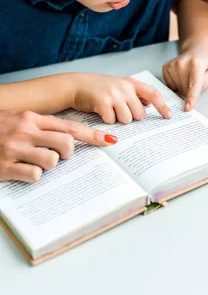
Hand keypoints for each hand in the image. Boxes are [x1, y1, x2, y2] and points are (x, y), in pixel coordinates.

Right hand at [0, 110, 117, 182]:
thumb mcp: (19, 119)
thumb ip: (41, 126)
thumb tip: (69, 138)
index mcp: (32, 118)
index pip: (70, 126)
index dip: (92, 135)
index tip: (110, 141)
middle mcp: (26, 131)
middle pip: (66, 144)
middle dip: (67, 153)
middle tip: (58, 155)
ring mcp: (15, 148)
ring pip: (52, 161)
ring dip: (48, 165)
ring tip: (34, 161)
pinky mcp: (5, 166)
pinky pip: (33, 176)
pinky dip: (32, 176)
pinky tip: (21, 170)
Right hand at [72, 74, 171, 123]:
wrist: (76, 85)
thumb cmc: (99, 88)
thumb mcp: (119, 86)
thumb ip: (134, 94)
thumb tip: (150, 104)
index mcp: (131, 83)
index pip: (153, 94)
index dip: (162, 106)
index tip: (169, 116)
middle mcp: (124, 87)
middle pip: (139, 114)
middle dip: (131, 117)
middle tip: (119, 111)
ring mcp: (114, 94)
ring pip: (127, 120)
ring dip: (118, 120)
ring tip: (109, 110)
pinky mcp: (102, 103)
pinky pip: (112, 121)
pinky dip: (107, 121)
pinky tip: (100, 112)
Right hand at [162, 40, 207, 110]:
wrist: (196, 48)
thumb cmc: (205, 61)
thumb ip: (204, 84)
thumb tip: (191, 94)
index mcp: (196, 64)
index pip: (194, 85)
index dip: (191, 98)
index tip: (188, 107)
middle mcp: (182, 63)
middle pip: (184, 89)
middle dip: (190, 91)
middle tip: (195, 80)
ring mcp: (172, 65)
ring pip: (177, 89)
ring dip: (183, 88)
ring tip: (188, 76)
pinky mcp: (166, 67)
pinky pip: (170, 85)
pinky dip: (176, 84)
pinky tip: (180, 76)